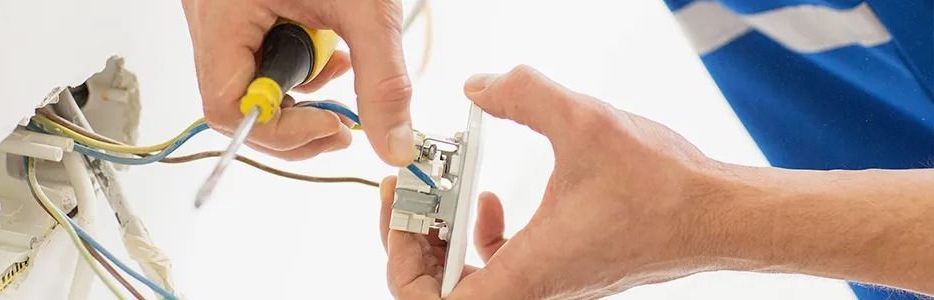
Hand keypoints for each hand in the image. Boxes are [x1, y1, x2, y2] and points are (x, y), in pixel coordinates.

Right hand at [182, 0, 414, 163]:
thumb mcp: (366, 10)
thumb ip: (384, 81)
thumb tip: (394, 143)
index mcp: (223, 17)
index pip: (228, 108)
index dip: (282, 131)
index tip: (331, 126)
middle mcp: (211, 21)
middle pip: (238, 105)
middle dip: (296, 121)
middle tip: (340, 122)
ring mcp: (222, 19)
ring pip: (252, 86)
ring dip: (302, 93)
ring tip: (342, 68)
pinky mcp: (241, 15)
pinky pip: (261, 59)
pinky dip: (301, 68)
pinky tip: (330, 51)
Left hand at [379, 65, 730, 298]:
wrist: (718, 214)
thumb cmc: (664, 187)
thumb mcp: (585, 122)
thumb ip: (524, 94)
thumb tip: (479, 86)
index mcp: (530, 272)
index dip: (402, 261)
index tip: (405, 212)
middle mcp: (536, 289)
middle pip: (444, 292)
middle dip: (417, 242)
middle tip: (415, 197)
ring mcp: (549, 283)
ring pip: (470, 282)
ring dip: (446, 238)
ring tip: (447, 193)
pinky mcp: (562, 270)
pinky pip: (501, 267)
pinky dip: (481, 237)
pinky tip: (490, 199)